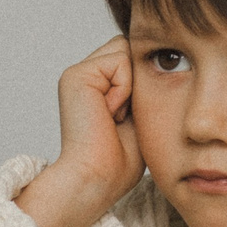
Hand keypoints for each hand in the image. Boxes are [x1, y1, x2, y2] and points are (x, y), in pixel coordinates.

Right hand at [16, 36, 143, 226]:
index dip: (142, 83)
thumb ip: (140, 83)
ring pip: (125, 50)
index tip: (128, 118)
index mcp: (97, 85)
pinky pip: (120, 60)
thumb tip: (150, 55)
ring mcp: (78, 74)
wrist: (100, 178)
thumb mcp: (139, 114)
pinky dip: (124, 89)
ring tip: (114, 116)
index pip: (132, 58)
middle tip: (120, 117)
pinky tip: (109, 113)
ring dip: (130, 86)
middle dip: (136, 81)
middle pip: (129, 49)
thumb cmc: (120, 159)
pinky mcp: (76, 75)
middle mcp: (85, 76)